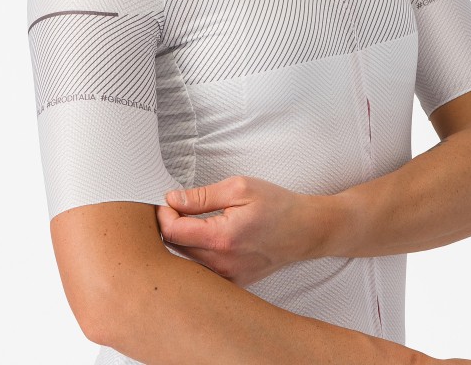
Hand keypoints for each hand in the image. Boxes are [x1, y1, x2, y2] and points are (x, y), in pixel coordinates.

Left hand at [156, 176, 320, 286]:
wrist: (307, 229)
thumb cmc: (278, 206)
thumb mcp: (239, 188)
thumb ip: (202, 196)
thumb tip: (173, 200)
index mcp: (222, 239)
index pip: (173, 232)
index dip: (164, 214)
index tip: (168, 201)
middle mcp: (222, 265)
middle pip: (175, 249)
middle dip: (171, 226)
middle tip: (178, 207)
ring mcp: (228, 278)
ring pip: (187, 262)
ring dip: (183, 241)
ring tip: (193, 221)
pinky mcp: (234, 283)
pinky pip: (203, 271)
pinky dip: (198, 254)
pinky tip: (208, 239)